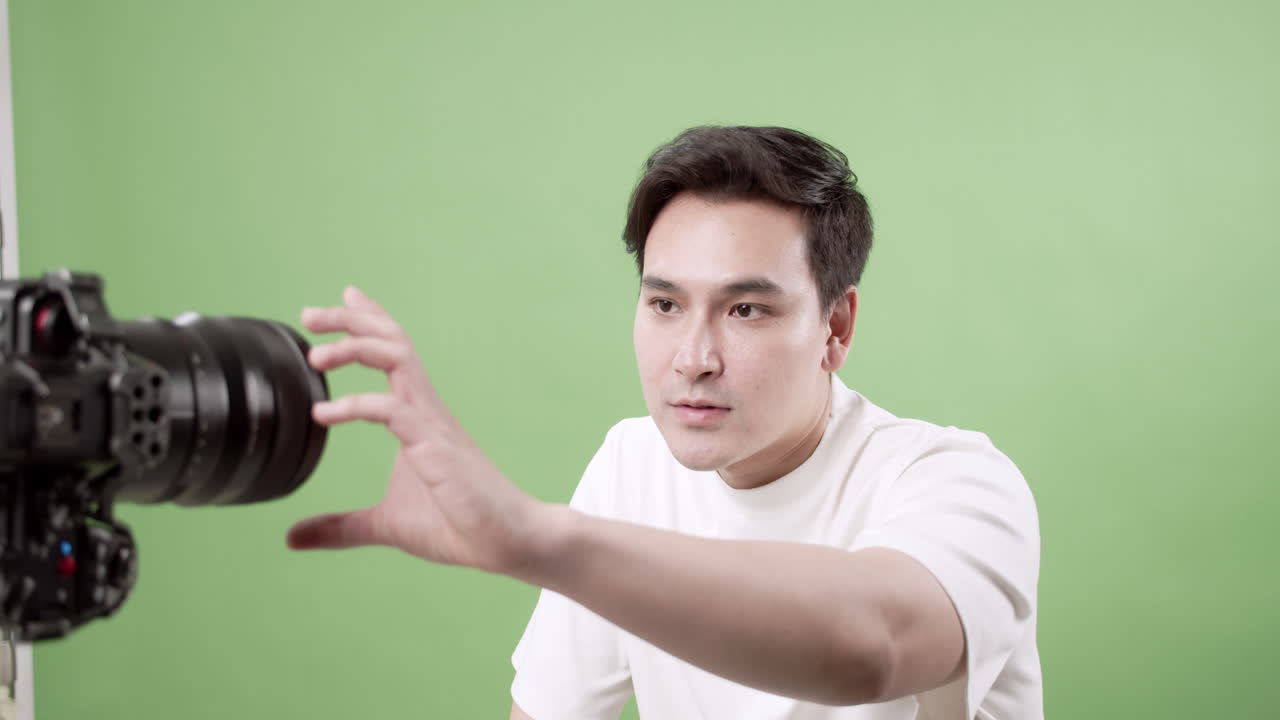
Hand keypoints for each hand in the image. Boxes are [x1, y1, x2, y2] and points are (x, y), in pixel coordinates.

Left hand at [286, 286, 542, 574]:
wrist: (509, 542)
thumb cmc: (460, 526)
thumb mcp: (385, 525)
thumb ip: (341, 527)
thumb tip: (292, 538)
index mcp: (418, 415)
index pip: (394, 352)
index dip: (367, 321)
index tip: (343, 298)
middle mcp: (426, 409)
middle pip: (392, 340)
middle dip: (352, 319)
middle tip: (310, 314)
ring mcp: (432, 424)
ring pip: (397, 358)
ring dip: (354, 346)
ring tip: (316, 356)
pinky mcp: (435, 447)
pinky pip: (392, 410)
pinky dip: (355, 404)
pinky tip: (324, 413)